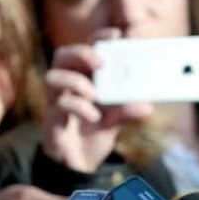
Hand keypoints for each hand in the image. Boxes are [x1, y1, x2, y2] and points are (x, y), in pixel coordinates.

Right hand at [42, 29, 151, 172]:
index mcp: (84, 78)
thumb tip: (146, 107)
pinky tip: (94, 117)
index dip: (99, 38)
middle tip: (100, 63)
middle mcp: (67, 85)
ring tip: (95, 95)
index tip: (116, 35)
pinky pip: (58, 104)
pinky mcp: (52, 119)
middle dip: (81, 53)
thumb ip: (128, 111)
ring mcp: (56, 101)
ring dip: (75, 81)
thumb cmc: (95, 132)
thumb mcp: (117, 120)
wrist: (79, 164)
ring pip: (53, 77)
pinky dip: (78, 107)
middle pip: (62, 55)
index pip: (87, 49)